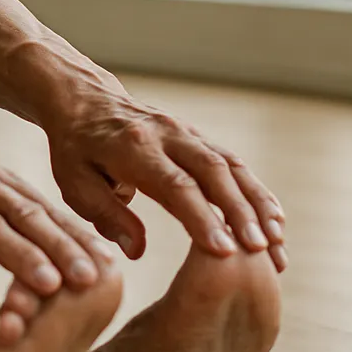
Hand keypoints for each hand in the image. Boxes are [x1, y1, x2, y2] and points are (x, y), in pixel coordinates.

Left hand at [42, 72, 286, 271]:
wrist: (83, 100)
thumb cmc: (75, 149)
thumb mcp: (74, 183)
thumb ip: (105, 214)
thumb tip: (136, 250)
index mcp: (133, 147)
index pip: (175, 184)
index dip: (201, 217)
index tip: (224, 251)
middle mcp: (166, 134)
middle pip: (213, 172)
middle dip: (240, 212)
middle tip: (261, 251)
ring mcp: (186, 132)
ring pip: (232, 165)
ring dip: (257, 203)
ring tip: (277, 242)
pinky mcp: (198, 137)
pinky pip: (234, 163)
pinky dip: (256, 191)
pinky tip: (274, 220)